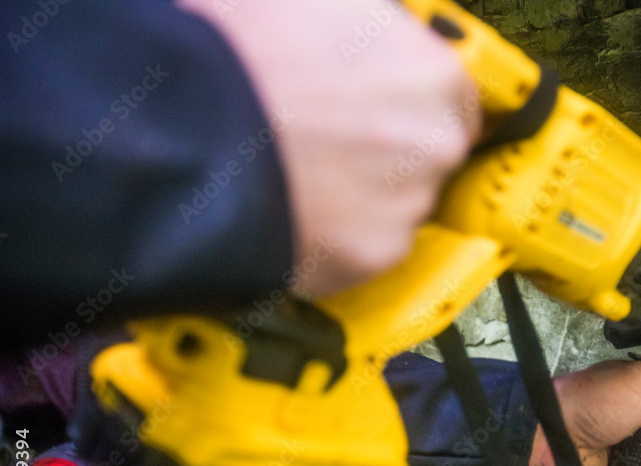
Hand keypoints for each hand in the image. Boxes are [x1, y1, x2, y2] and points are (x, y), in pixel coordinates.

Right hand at [178, 0, 480, 295]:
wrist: (176, 130)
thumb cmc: (230, 53)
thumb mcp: (304, 2)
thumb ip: (360, 24)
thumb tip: (359, 27)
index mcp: (430, 70)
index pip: (456, 98)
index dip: (415, 104)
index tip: (389, 112)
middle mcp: (435, 141)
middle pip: (431, 154)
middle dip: (391, 152)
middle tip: (332, 144)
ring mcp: (408, 203)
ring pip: (400, 204)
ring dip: (364, 197)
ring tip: (300, 175)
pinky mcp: (373, 255)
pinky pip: (366, 249)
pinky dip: (338, 239)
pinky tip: (294, 210)